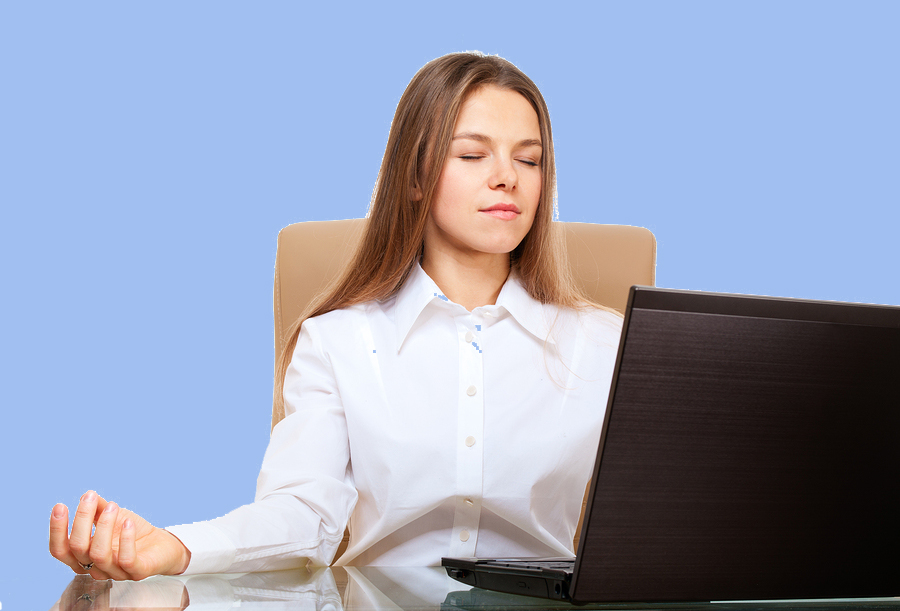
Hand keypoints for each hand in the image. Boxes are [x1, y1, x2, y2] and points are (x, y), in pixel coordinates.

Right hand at [50, 490, 190, 580]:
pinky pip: (126, 559)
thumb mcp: (113, 517)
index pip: (60, 550)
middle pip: (77, 548)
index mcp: (83, 557)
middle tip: (90, 497)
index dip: (57, 530)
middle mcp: (95, 568)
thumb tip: (87, 495)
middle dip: (81, 519)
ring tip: (113, 506)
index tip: (60, 506)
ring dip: (104, 525)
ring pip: (99, 554)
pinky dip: (126, 539)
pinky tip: (128, 522)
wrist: (162, 544)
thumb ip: (98, 509)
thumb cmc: (132, 532)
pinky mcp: (136, 572)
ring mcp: (115, 572)